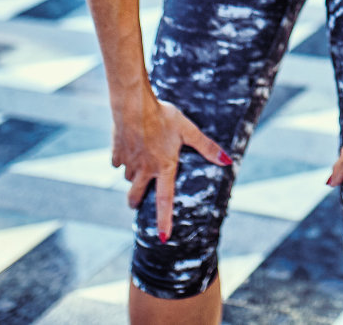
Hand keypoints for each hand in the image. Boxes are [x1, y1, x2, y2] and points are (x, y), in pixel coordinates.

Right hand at [111, 93, 232, 240]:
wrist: (133, 104)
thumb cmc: (163, 116)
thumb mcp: (188, 130)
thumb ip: (206, 146)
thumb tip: (227, 161)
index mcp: (163, 167)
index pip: (165, 200)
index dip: (165, 220)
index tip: (163, 237)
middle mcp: (144, 169)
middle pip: (136, 195)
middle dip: (136, 202)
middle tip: (136, 203)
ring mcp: (128, 162)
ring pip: (128, 177)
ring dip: (133, 176)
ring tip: (140, 164)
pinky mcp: (116, 153)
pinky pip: (118, 163)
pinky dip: (123, 160)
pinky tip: (129, 148)